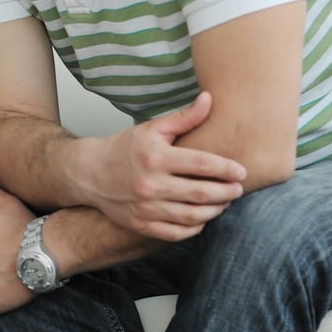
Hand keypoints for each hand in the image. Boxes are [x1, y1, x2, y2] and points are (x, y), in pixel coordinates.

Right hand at [75, 92, 245, 240]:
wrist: (90, 172)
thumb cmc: (125, 148)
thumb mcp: (152, 129)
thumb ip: (184, 117)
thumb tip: (209, 99)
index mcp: (155, 157)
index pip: (201, 164)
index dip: (226, 169)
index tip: (242, 171)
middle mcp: (150, 184)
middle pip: (201, 193)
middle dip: (226, 192)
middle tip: (238, 189)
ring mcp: (145, 207)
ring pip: (192, 216)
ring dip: (215, 210)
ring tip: (224, 202)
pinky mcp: (141, 225)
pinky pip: (176, 233)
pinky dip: (195, 227)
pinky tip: (202, 216)